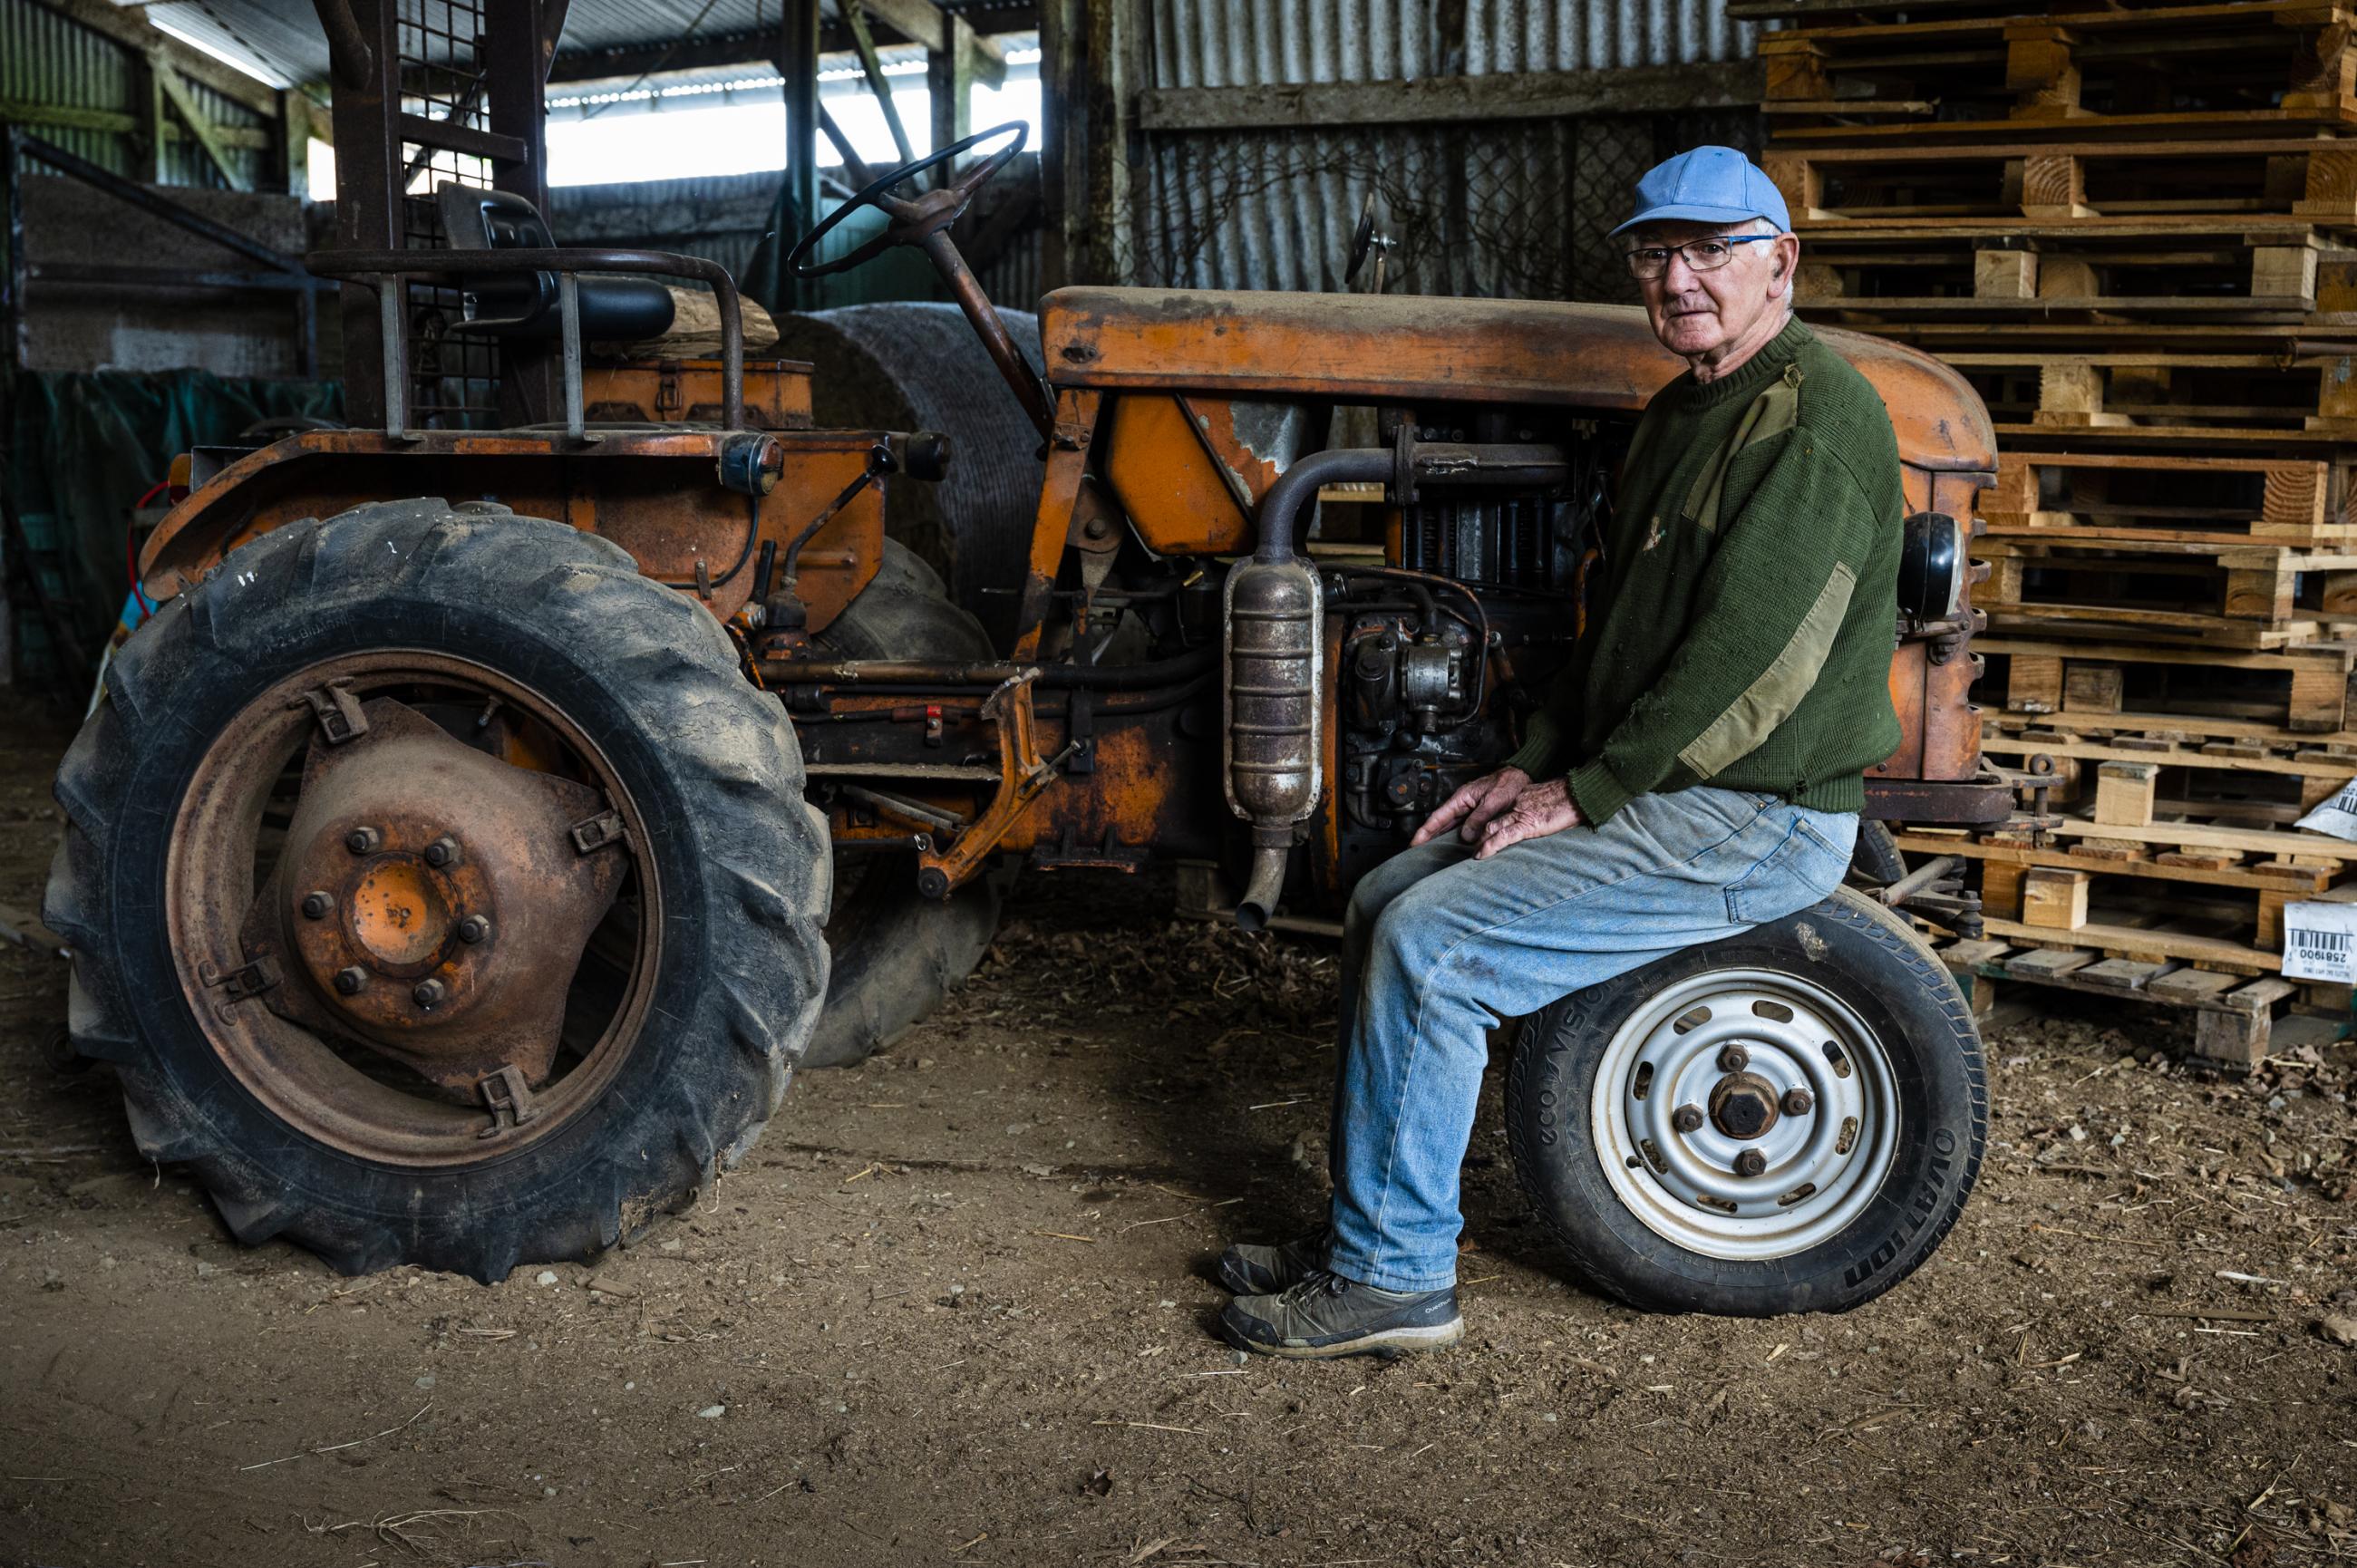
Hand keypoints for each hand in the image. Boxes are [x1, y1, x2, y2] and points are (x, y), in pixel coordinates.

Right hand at [1412, 766, 1531, 847]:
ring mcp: (1470, 808)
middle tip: (1416, 851)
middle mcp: (1463, 802)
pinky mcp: (1478, 812)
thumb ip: (1479, 818)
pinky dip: (1455, 835)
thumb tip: (1466, 836)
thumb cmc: (1508, 783)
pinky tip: (1453, 844)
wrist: (1522, 776)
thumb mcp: (1493, 800)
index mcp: (1462, 797)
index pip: (1438, 816)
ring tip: (1430, 851)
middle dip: (1428, 836)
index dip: (1425, 831)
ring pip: (1450, 825)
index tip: (1415, 842)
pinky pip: (1462, 826)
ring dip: (1440, 837)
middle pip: (1440, 822)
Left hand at [1470, 775, 1580, 858]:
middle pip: (1491, 818)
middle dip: (1478, 832)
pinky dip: (1490, 847)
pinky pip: (1503, 837)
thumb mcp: (1550, 800)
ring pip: (1491, 828)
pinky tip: (1481, 855)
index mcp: (1523, 797)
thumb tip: (1541, 820)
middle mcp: (1517, 804)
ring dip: (1480, 842)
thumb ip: (1541, 809)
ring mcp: (1521, 814)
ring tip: (1474, 854)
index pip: (1500, 810)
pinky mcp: (1527, 825)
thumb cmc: (1571, 798)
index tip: (1483, 830)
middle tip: (1471, 844)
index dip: (1489, 820)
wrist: (1578, 793)